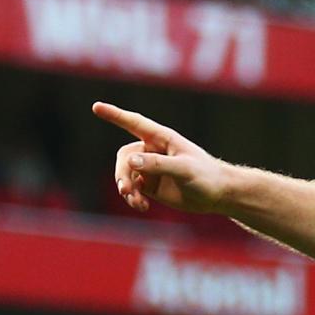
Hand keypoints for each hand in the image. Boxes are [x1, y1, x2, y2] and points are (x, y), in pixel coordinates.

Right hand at [94, 101, 235, 213]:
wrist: (218, 195)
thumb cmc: (206, 176)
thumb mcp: (184, 169)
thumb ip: (158, 164)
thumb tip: (131, 162)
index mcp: (162, 138)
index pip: (134, 123)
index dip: (115, 115)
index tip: (96, 107)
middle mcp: (153, 150)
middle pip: (125, 157)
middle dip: (122, 174)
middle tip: (127, 190)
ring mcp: (150, 168)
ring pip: (125, 175)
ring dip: (127, 189)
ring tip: (136, 202)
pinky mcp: (151, 185)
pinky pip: (133, 189)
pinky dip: (133, 198)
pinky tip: (142, 207)